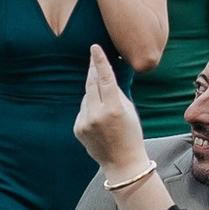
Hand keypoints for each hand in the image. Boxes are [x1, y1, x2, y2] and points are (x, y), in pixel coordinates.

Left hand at [71, 41, 144, 174]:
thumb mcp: (129, 110)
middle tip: (93, 56)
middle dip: (92, 69)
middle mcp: (97, 114)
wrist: (122, 162)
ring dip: (93, 94)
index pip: (105, 78)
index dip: (99, 61)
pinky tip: (98, 120)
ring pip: (86, 97)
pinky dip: (89, 108)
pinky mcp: (77, 128)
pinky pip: (82, 110)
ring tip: (106, 107)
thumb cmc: (130, 133)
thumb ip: (116, 92)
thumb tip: (104, 74)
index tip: (94, 48)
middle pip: (91, 84)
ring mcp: (85, 122)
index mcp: (114, 108)